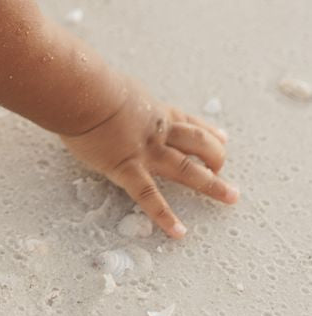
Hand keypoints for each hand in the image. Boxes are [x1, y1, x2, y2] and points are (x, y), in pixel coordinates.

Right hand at [58, 76, 238, 237]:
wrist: (83, 91)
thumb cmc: (89, 83)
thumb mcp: (113, 85)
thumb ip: (118, 97)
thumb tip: (108, 95)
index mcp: (154, 111)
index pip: (188, 122)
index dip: (208, 131)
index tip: (223, 139)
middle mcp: (157, 132)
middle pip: (199, 144)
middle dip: (216, 157)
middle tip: (223, 169)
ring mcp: (146, 152)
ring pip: (188, 168)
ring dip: (212, 184)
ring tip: (231, 196)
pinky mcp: (126, 168)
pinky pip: (149, 196)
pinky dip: (164, 215)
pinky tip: (178, 232)